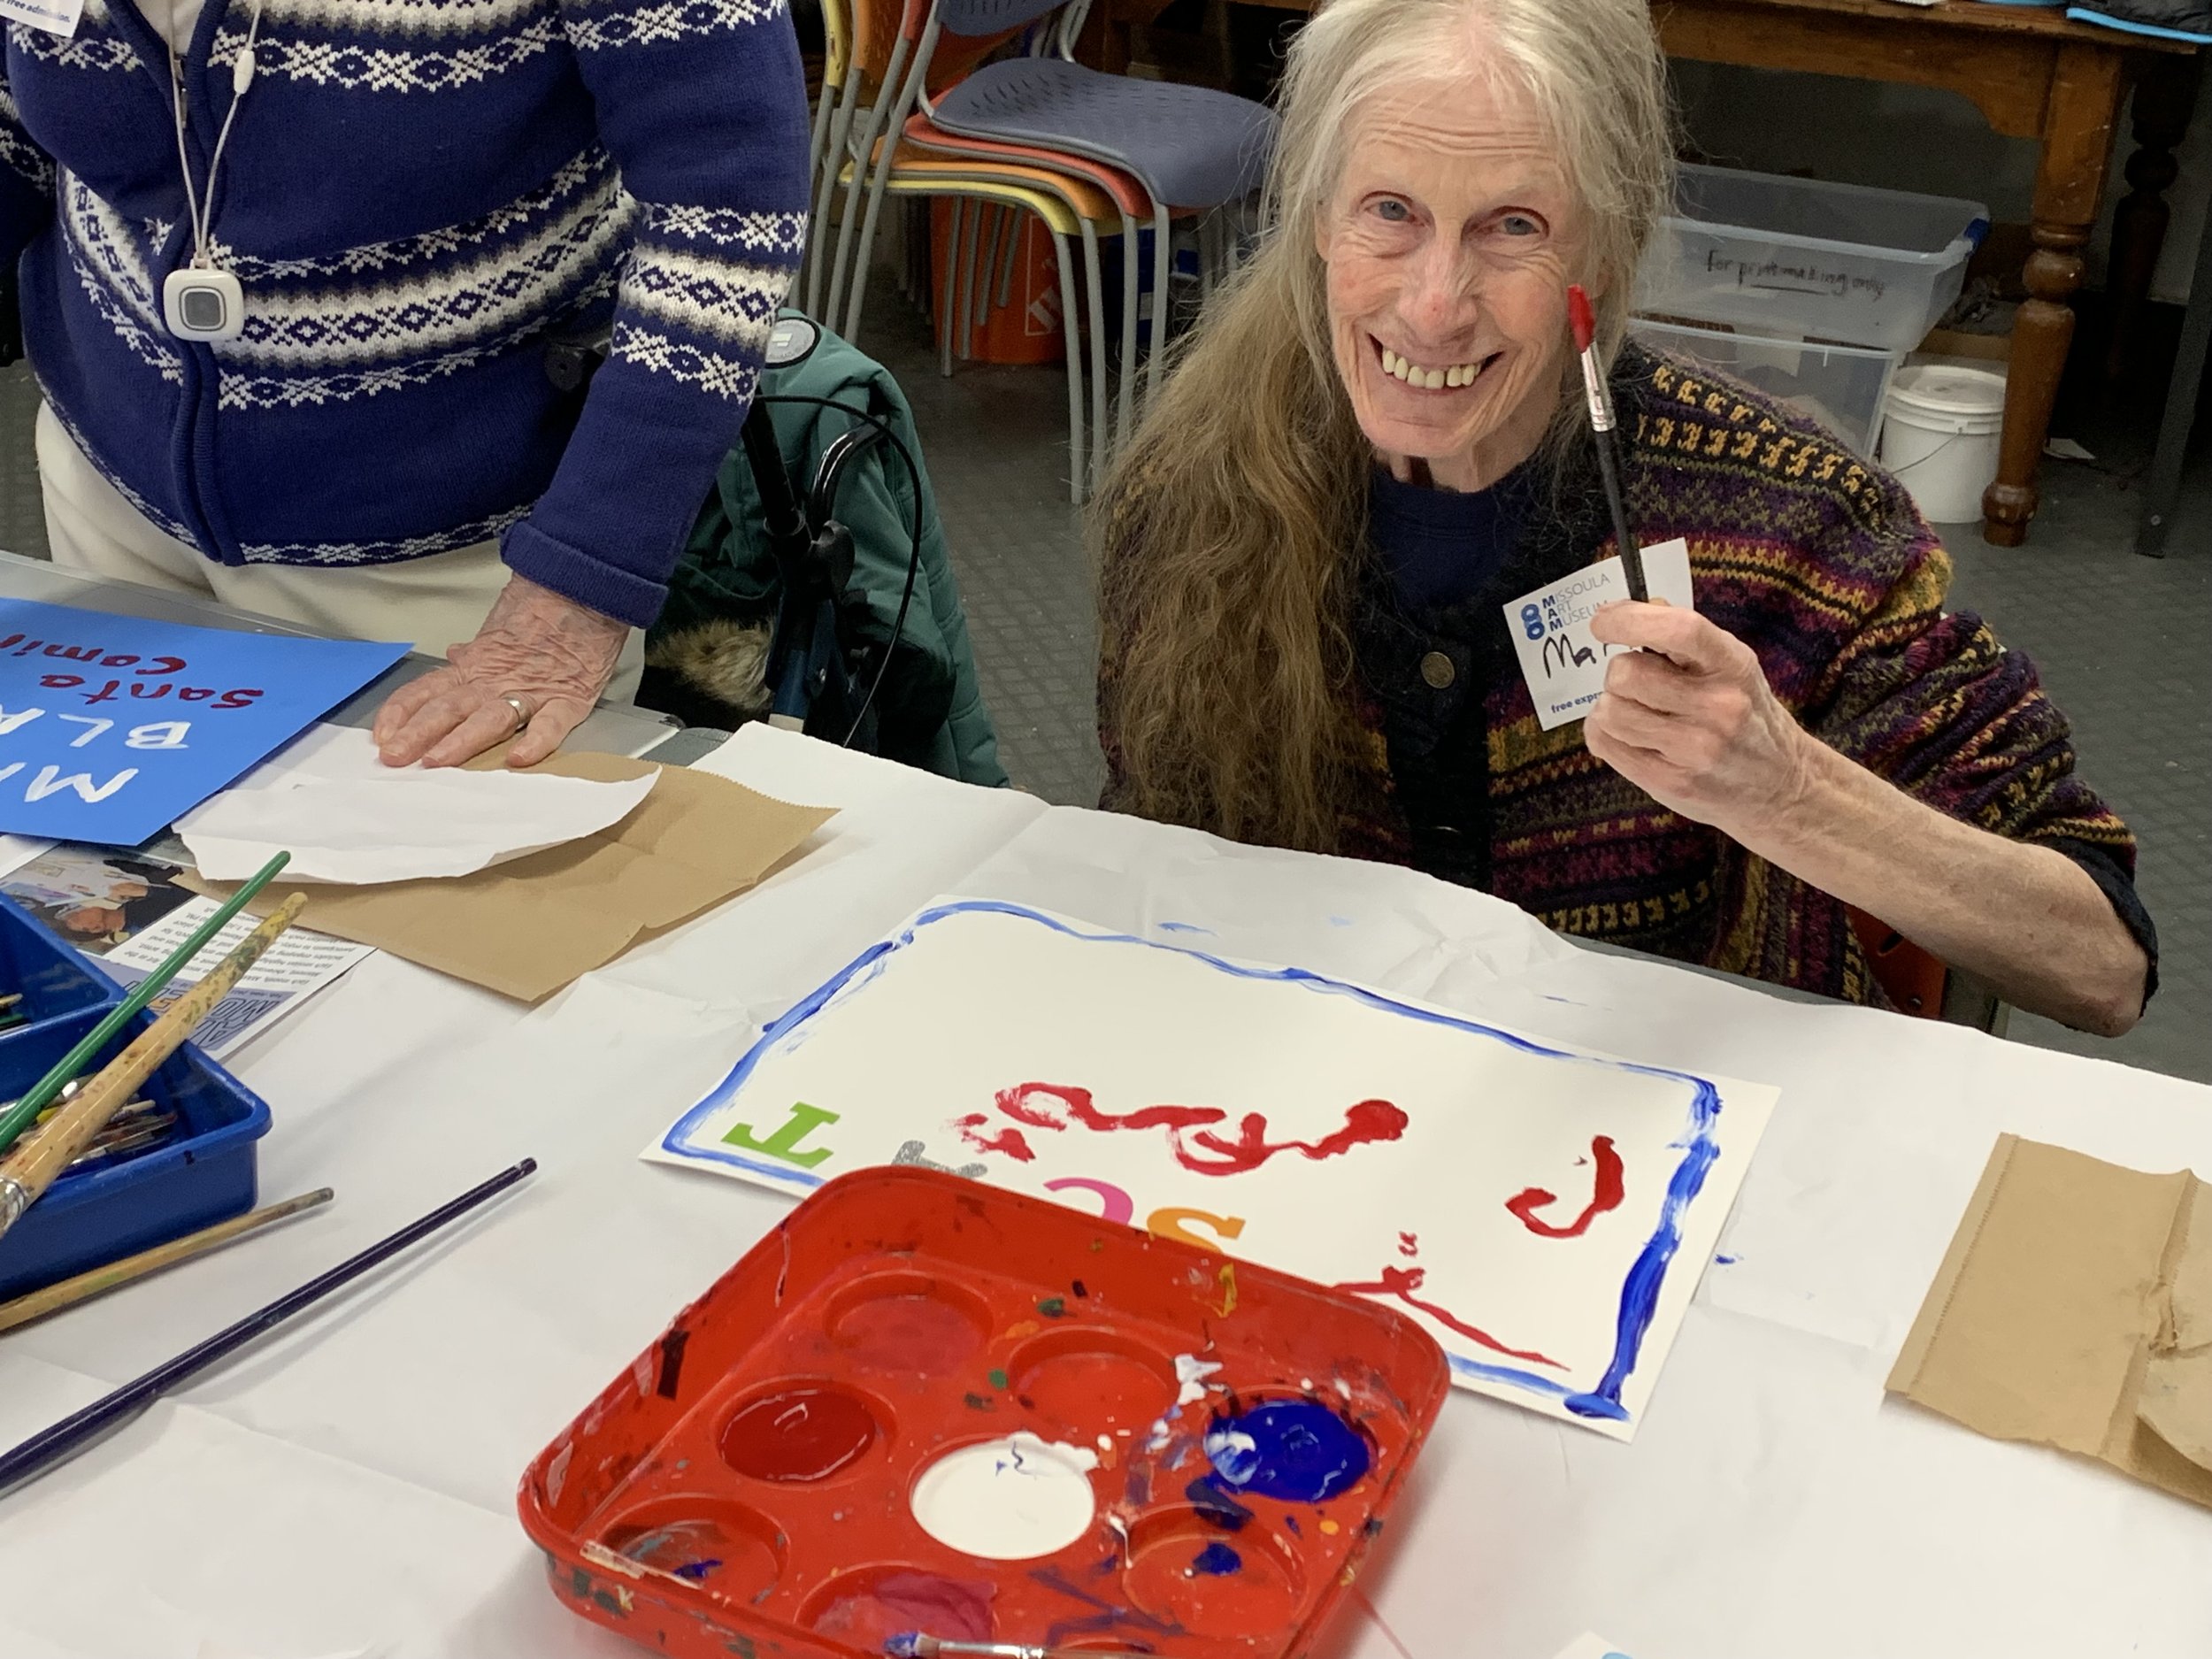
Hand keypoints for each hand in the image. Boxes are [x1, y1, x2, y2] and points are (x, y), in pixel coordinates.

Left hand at [373, 574, 628, 767]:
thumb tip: (454, 656)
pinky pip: (551, 724)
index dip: (401, 713)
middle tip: (396, 758)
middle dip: (419, 734)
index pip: (428, 691)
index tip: (382, 735)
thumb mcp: (500, 627)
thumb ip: (477, 651)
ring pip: (490, 719)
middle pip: (450, 709)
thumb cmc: (542, 606)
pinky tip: (518, 759)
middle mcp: (496, 682)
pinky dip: (535, 742)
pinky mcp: (570, 698)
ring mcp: (532, 691)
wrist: (584, 586)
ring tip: (439, 761)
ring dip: (462, 741)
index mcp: (477, 666)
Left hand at [1583, 600, 1814, 843]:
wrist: (1780, 785)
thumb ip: (1683, 640)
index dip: (1629, 620)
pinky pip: (1603, 742)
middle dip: (1619, 673)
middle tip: (1637, 683)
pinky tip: (1633, 735)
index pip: (1679, 630)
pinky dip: (1606, 733)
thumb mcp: (1732, 666)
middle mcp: (1719, 706)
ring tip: (1638, 711)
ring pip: (1609, 711)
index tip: (1602, 622)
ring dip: (1611, 706)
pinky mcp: (1670, 781)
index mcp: (1735, 665)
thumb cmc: (1744, 714)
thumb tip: (1618, 615)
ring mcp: (1695, 748)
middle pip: (1626, 674)